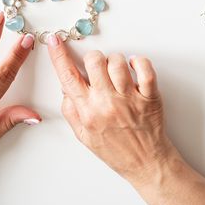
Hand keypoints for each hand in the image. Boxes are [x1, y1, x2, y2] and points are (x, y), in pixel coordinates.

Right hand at [46, 34, 170, 182]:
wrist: (146, 164)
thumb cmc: (116, 150)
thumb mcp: (83, 136)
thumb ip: (71, 110)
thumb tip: (65, 87)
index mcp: (88, 111)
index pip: (68, 76)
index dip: (58, 55)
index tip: (54, 40)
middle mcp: (107, 103)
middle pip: (93, 60)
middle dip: (92, 58)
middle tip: (96, 68)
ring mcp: (129, 98)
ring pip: (117, 61)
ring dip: (114, 61)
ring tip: (116, 73)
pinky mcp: (149, 96)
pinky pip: (144, 68)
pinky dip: (139, 61)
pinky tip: (134, 66)